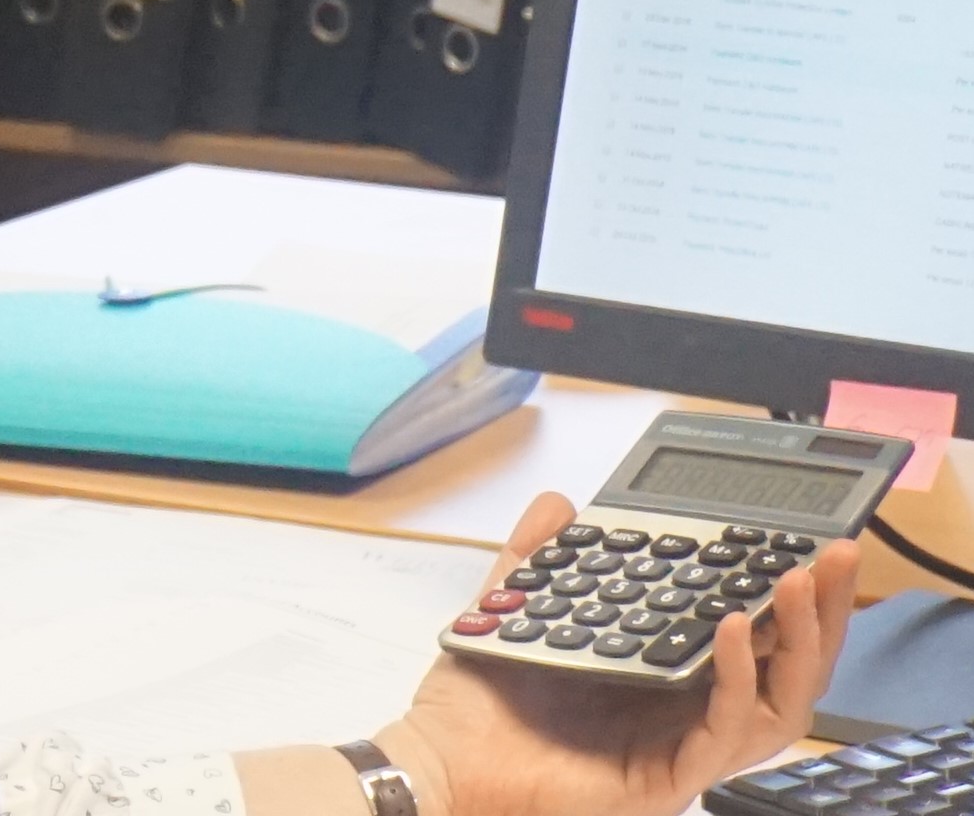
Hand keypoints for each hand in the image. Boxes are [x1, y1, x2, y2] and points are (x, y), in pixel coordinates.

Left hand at [376, 492, 857, 815]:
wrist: (439, 761)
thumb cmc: (475, 704)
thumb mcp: (513, 608)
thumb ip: (539, 555)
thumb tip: (562, 502)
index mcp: (661, 674)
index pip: (751, 634)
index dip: (787, 593)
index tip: (810, 539)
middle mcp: (683, 712)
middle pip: (786, 670)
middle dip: (823, 613)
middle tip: (839, 555)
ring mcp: (680, 747)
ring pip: (780, 706)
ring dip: (800, 642)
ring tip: (797, 581)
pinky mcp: (668, 777)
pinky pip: (726, 732)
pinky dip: (739, 678)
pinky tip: (734, 628)